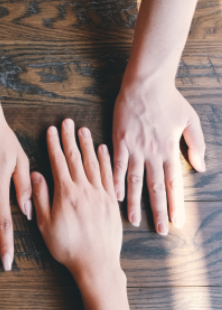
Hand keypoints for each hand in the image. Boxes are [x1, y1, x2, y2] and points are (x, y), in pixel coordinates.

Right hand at [32, 119, 127, 309]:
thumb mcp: (45, 224)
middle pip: (76, 158)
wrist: (96, 264)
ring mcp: (100, 194)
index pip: (58, 162)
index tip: (51, 130)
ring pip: (93, 163)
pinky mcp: (111, 202)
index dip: (54, 144)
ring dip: (87, 145)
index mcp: (66, 193)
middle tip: (68, 122)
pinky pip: (109, 175)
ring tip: (83, 130)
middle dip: (70, 138)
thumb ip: (40, 197)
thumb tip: (35, 175)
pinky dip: (106, 160)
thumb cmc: (67, 247)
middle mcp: (84, 189)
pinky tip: (103, 150)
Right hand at [112, 81, 205, 233]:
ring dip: (134, 202)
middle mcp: (152, 153)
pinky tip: (114, 195)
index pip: (173, 183)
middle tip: (160, 231)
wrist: (145, 84)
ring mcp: (134, 148)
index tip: (177, 222)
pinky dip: (116, 181)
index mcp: (169, 150)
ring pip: (135, 181)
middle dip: (158, 211)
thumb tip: (201, 167)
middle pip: (155, 187)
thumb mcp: (190, 120)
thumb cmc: (169, 100)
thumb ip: (196, 144)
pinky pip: (117, 165)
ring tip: (133, 221)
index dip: (175, 204)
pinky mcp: (120, 141)